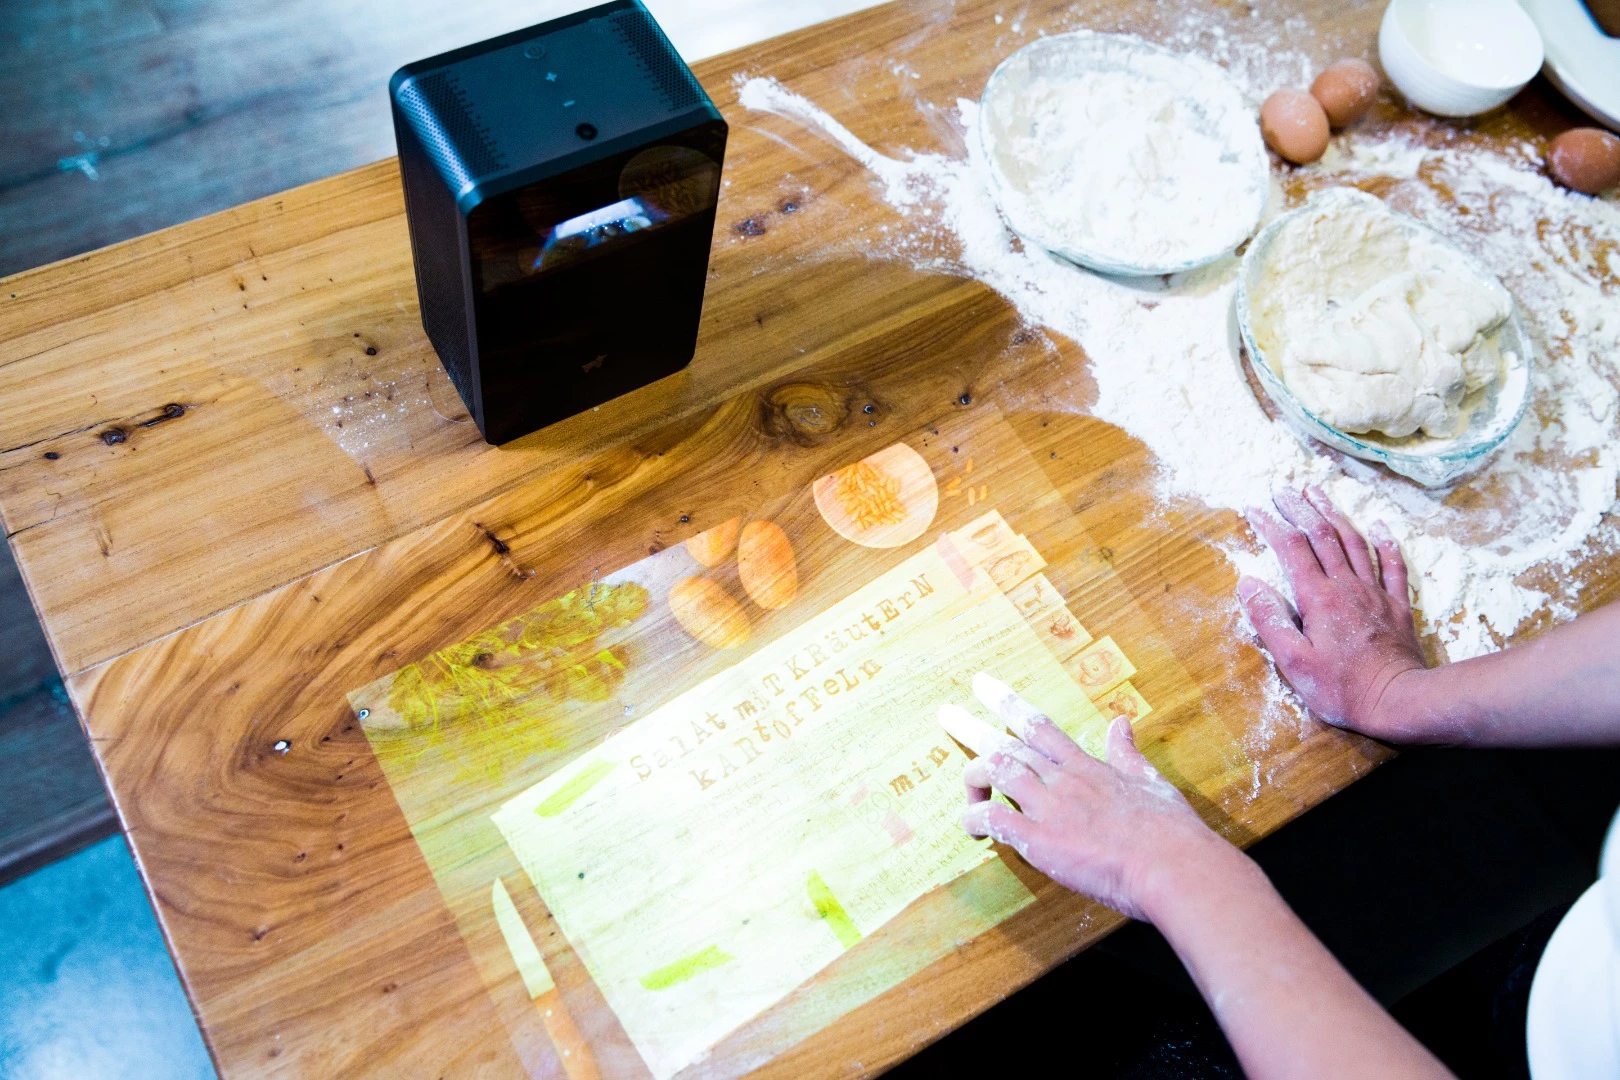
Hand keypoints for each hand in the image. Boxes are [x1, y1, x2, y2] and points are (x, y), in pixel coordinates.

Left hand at [943, 674, 1241, 921]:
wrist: (1173, 865)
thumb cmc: (1169, 831)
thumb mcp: (1151, 781)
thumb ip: (1127, 754)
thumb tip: (1121, 723)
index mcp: (1087, 766)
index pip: (1039, 725)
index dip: (1007, 703)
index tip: (984, 686)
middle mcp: (1062, 779)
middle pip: (1008, 744)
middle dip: (972, 727)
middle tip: (946, 714)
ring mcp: (1050, 807)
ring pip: (997, 771)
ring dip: (973, 776)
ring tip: (964, 784)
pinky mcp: (1041, 839)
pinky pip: (995, 819)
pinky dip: (976, 819)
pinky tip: (970, 826)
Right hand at [1239, 487, 1427, 736]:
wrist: (1400, 700)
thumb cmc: (1342, 688)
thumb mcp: (1293, 662)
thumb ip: (1269, 620)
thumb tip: (1248, 583)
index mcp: (1318, 597)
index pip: (1291, 549)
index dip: (1271, 525)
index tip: (1254, 509)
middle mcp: (1347, 586)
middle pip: (1322, 535)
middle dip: (1300, 508)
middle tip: (1283, 488)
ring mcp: (1375, 593)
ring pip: (1354, 542)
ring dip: (1334, 514)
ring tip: (1318, 493)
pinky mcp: (1397, 606)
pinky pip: (1393, 565)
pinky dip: (1385, 542)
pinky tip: (1379, 527)